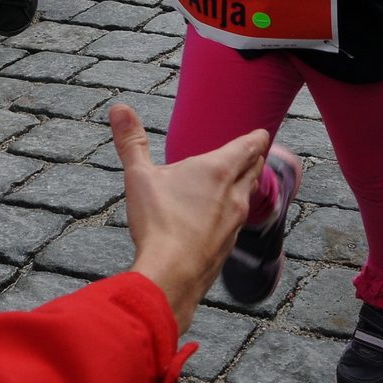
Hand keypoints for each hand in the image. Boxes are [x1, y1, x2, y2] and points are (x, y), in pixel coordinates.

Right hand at [112, 104, 267, 336]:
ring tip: (241, 179)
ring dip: (247, 184)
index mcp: (217, 171)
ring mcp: (235, 222)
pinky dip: (235, 211)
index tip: (262, 133)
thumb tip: (119, 108)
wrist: (172, 275)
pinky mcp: (229, 245)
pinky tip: (221, 217)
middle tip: (255, 151)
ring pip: (249, 196)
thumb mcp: (139, 176)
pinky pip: (238, 221)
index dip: (257, 138)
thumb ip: (131, 141)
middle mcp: (234, 194)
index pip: (248, 147)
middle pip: (254, 169)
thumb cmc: (158, 223)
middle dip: (255, 158)